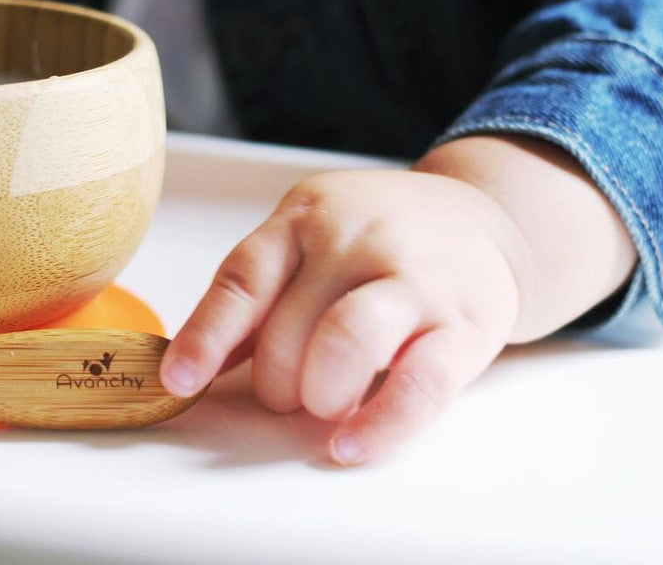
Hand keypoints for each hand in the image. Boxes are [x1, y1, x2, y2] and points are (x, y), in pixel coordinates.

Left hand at [160, 167, 525, 464]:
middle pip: (290, 327)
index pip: (244, 277)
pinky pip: (419, 385)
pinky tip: (351, 444)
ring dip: (319, 394)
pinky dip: (380, 424)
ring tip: (324, 404)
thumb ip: (257, 302)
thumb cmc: (378, 238)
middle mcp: (356, 240)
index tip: (179, 380)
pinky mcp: (463, 325)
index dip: (208, 334)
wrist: (483, 220)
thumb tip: (191, 366)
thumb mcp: (309, 243)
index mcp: (305, 219)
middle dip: (277, 382)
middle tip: (289, 392)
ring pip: (347, 342)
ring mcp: (413, 278)